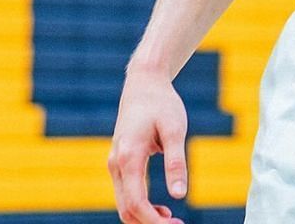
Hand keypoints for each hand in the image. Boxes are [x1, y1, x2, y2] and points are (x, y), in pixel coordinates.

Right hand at [108, 72, 187, 222]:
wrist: (143, 84)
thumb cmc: (162, 104)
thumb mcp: (175, 130)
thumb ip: (176, 162)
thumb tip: (180, 195)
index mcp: (128, 158)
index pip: (136, 203)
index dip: (153, 221)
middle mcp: (116, 164)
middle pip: (126, 208)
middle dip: (149, 223)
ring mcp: (115, 163)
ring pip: (123, 203)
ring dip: (144, 216)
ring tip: (172, 220)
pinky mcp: (119, 162)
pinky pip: (125, 192)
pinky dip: (140, 206)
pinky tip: (161, 208)